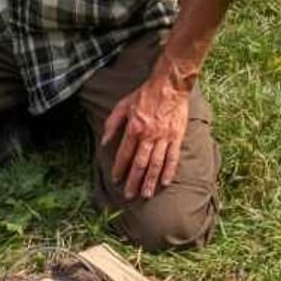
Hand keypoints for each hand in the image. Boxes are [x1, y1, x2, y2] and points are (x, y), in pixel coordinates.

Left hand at [100, 70, 190, 199]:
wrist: (170, 85)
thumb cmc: (145, 94)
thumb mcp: (122, 105)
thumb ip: (112, 124)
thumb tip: (104, 142)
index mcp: (134, 128)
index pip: (124, 154)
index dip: (119, 169)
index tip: (116, 180)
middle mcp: (148, 136)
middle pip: (139, 164)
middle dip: (133, 181)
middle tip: (129, 195)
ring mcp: (164, 137)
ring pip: (156, 164)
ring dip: (150, 181)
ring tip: (145, 194)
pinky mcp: (177, 137)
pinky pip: (173, 157)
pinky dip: (169, 171)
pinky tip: (165, 183)